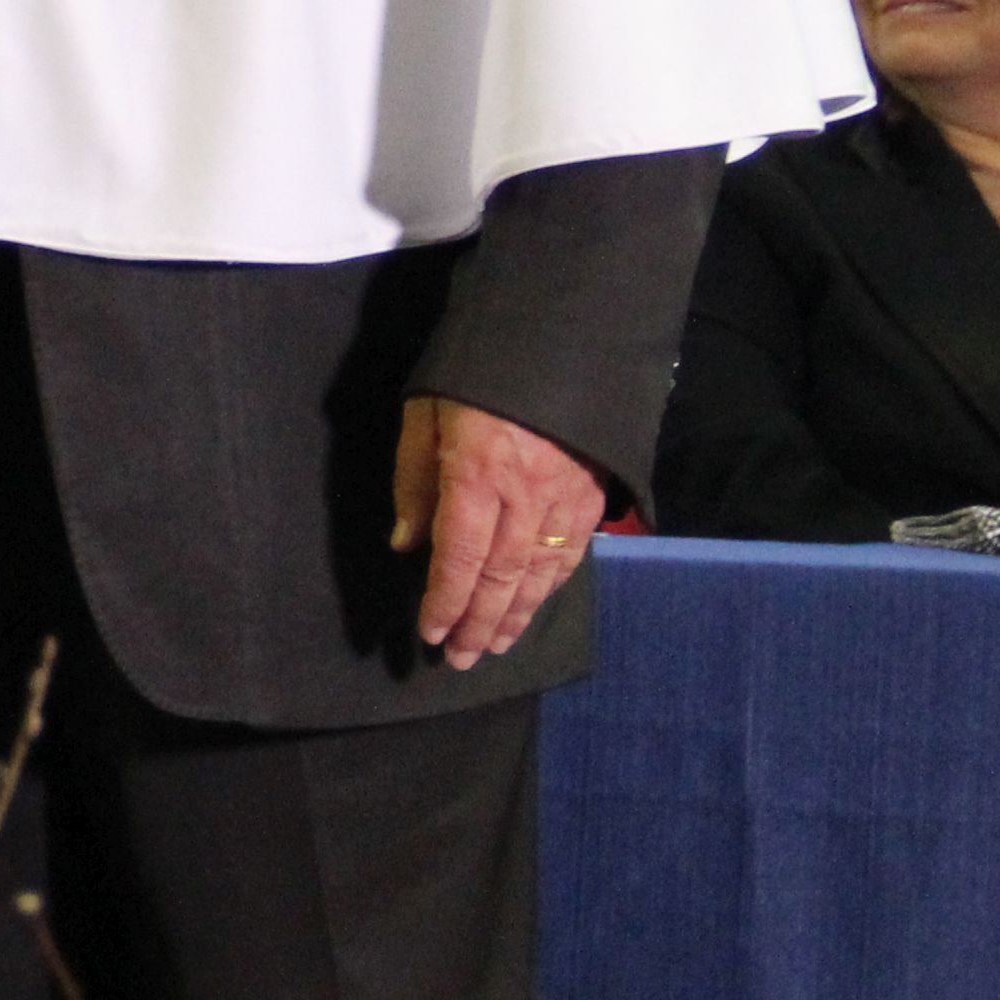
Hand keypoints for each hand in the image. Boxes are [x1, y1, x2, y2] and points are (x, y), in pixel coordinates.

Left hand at [390, 395, 607, 669]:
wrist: (557, 340)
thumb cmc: (474, 375)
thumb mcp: (425, 415)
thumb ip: (414, 481)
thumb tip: (407, 544)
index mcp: (477, 473)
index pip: (458, 556)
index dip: (444, 601)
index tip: (430, 634)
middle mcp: (526, 496)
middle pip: (501, 577)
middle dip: (478, 623)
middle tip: (460, 659)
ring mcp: (565, 499)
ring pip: (539, 575)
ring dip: (515, 616)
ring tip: (494, 645)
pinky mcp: (592, 496)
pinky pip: (570, 556)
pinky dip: (550, 589)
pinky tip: (534, 606)